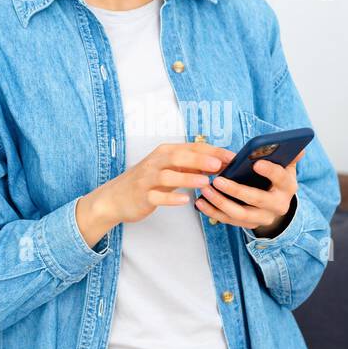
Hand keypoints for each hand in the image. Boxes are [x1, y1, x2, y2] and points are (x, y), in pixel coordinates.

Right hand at [78, 142, 235, 243]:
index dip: (213, 151)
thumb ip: (190, 165)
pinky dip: (171, 198)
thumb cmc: (147, 181)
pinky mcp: (143, 196)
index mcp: (165, 152)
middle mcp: (156, 162)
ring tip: (205, 181)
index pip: (192, 148)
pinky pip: (157, 196)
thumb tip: (218, 161)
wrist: (116, 197)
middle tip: (219, 164)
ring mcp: (148, 179)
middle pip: (179, 157)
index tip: (231, 157)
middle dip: (200, 159)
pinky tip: (185, 201)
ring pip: (168, 176)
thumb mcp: (169, 169)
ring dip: (187, 178)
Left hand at [194, 148, 304, 236]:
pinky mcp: (249, 225)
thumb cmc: (277, 180)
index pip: (281, 179)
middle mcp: (278, 206)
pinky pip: (229, 221)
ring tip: (205, 190)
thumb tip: (299, 147)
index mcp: (287, 187)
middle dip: (236, 190)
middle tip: (217, 179)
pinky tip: (200, 202)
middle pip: (256, 199)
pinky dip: (213, 212)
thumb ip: (289, 156)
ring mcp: (263, 218)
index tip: (256, 163)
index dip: (270, 171)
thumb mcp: (286, 167)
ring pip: (240, 214)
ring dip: (220, 202)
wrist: (276, 205)